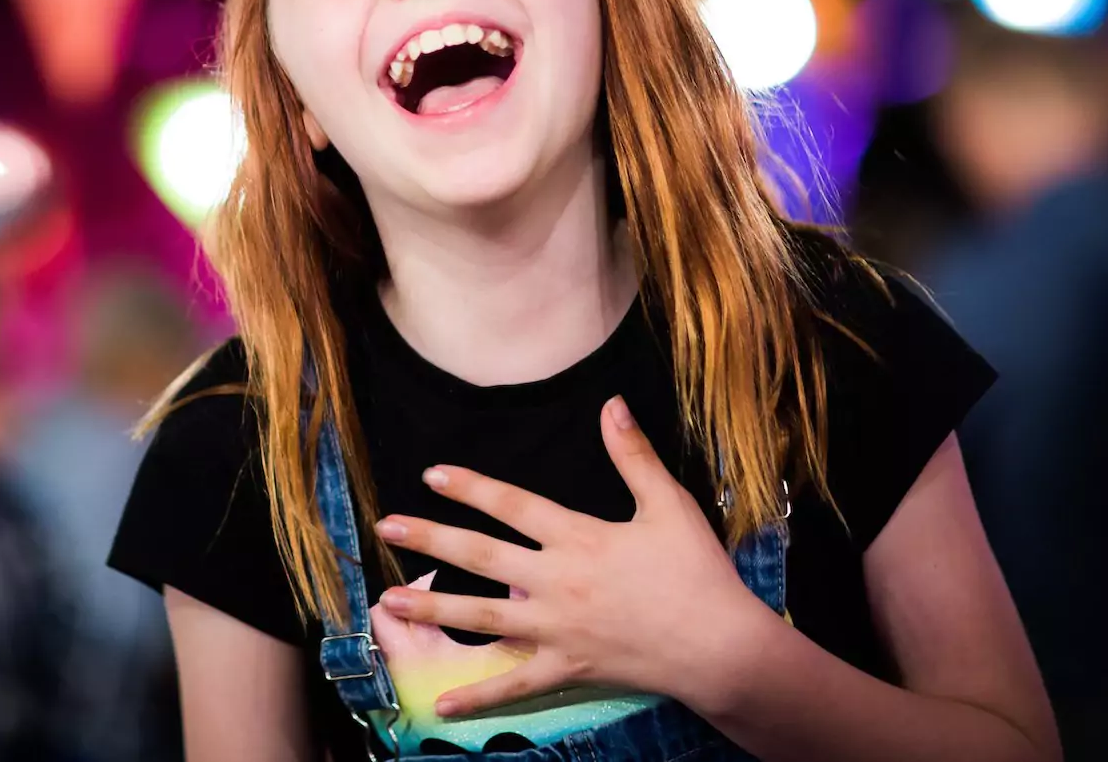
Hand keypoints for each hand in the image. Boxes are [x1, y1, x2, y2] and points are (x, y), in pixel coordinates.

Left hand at [375, 395, 771, 716]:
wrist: (721, 647)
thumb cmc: (698, 573)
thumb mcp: (670, 505)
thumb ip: (634, 456)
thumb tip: (612, 404)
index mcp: (578, 538)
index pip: (512, 505)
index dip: (471, 487)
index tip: (432, 474)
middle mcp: (556, 582)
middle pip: (481, 555)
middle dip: (430, 538)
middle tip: (386, 527)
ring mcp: (556, 629)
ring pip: (481, 617)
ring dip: (432, 606)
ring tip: (387, 600)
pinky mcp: (564, 669)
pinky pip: (512, 685)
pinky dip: (476, 695)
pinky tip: (439, 704)